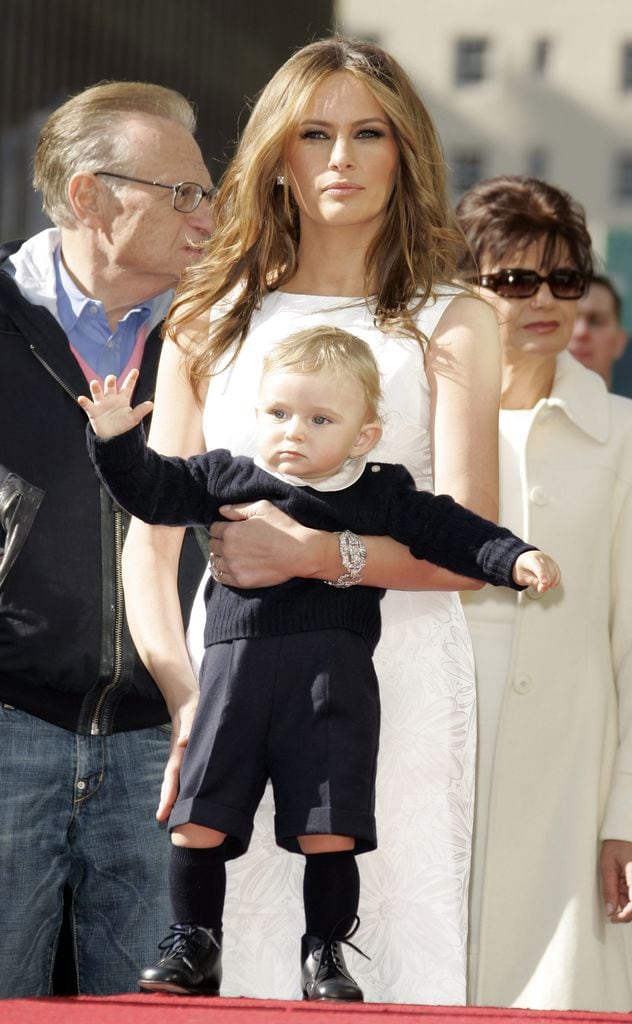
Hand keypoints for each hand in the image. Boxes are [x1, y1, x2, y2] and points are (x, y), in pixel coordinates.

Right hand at [77, 369, 153, 438]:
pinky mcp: (93, 411)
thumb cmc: (123, 425)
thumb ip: (141, 411)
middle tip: (112, 378)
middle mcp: (111, 398)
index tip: (136, 371)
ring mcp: (101, 404)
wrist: (112, 437)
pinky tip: (81, 398)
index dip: (131, 379)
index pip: (127, 387)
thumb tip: (151, 404)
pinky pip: (87, 405)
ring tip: (94, 383)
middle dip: (110, 381)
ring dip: (95, 388)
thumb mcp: (133, 418)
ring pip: (98, 393)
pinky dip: (84, 402)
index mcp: (122, 399)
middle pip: (110, 387)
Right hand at [156, 692, 198, 821]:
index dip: (169, 793)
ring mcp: (181, 759)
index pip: (172, 775)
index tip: (164, 810)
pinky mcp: (187, 758)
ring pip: (176, 781)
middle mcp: (178, 757)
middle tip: (161, 820)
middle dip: (166, 801)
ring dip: (173, 798)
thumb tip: (183, 742)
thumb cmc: (192, 710)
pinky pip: (184, 777)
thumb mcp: (192, 716)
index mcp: (179, 751)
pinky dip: (182, 790)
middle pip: (171, 782)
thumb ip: (188, 729)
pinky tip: (184, 801)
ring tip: (170, 818)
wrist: (187, 703)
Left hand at [209, 499, 323, 587]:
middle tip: (232, 542)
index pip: (214, 529)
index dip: (222, 527)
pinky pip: (221, 577)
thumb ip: (239, 508)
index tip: (229, 529)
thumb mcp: (263, 508)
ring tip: (232, 555)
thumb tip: (222, 510)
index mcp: (231, 531)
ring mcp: (234, 567)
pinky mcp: (241, 581)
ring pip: (215, 561)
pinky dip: (221, 572)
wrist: (301, 553)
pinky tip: (230, 567)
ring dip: (221, 557)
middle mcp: (229, 549)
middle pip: (213, 545)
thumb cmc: (284, 528)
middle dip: (220, 541)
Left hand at [512, 550, 560, 591]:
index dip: (543, 577)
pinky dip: (556, 580)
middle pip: (548, 570)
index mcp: (530, 559)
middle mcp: (541, 557)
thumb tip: (543, 588)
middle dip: (547, 582)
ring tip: (544, 587)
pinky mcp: (552, 563)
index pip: (539, 567)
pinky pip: (557, 572)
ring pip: (555, 572)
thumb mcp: (522, 577)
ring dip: (552, 582)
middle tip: (541, 589)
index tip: (544, 585)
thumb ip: (532, 582)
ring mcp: (548, 559)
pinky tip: (551, 585)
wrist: (522, 561)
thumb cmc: (521, 568)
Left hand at [600, 840, 631, 922]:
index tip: (613, 918)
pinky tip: (622, 886)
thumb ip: (609, 889)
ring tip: (617, 886)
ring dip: (627, 902)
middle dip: (625, 911)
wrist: (623, 834)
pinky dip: (629, 896)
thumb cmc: (616, 845)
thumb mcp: (607, 866)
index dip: (625, 916)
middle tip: (612, 910)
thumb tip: (610, 910)